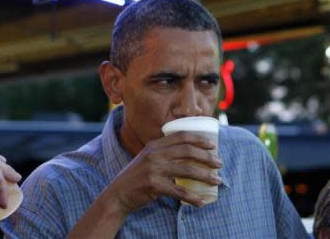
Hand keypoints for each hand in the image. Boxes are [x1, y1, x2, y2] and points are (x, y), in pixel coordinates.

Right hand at [107, 131, 221, 212]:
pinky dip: (192, 198)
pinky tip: (201, 202)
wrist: (119, 193)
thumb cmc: (137, 176)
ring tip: (217, 181)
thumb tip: (189, 154)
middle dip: (206, 157)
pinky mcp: (154, 185)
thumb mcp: (147, 158)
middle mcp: (155, 154)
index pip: (180, 136)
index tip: (213, 145)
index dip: (198, 139)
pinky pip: (179, 192)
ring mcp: (154, 169)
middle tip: (219, 163)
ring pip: (187, 170)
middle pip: (187, 151)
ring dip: (205, 176)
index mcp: (154, 145)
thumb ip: (163, 153)